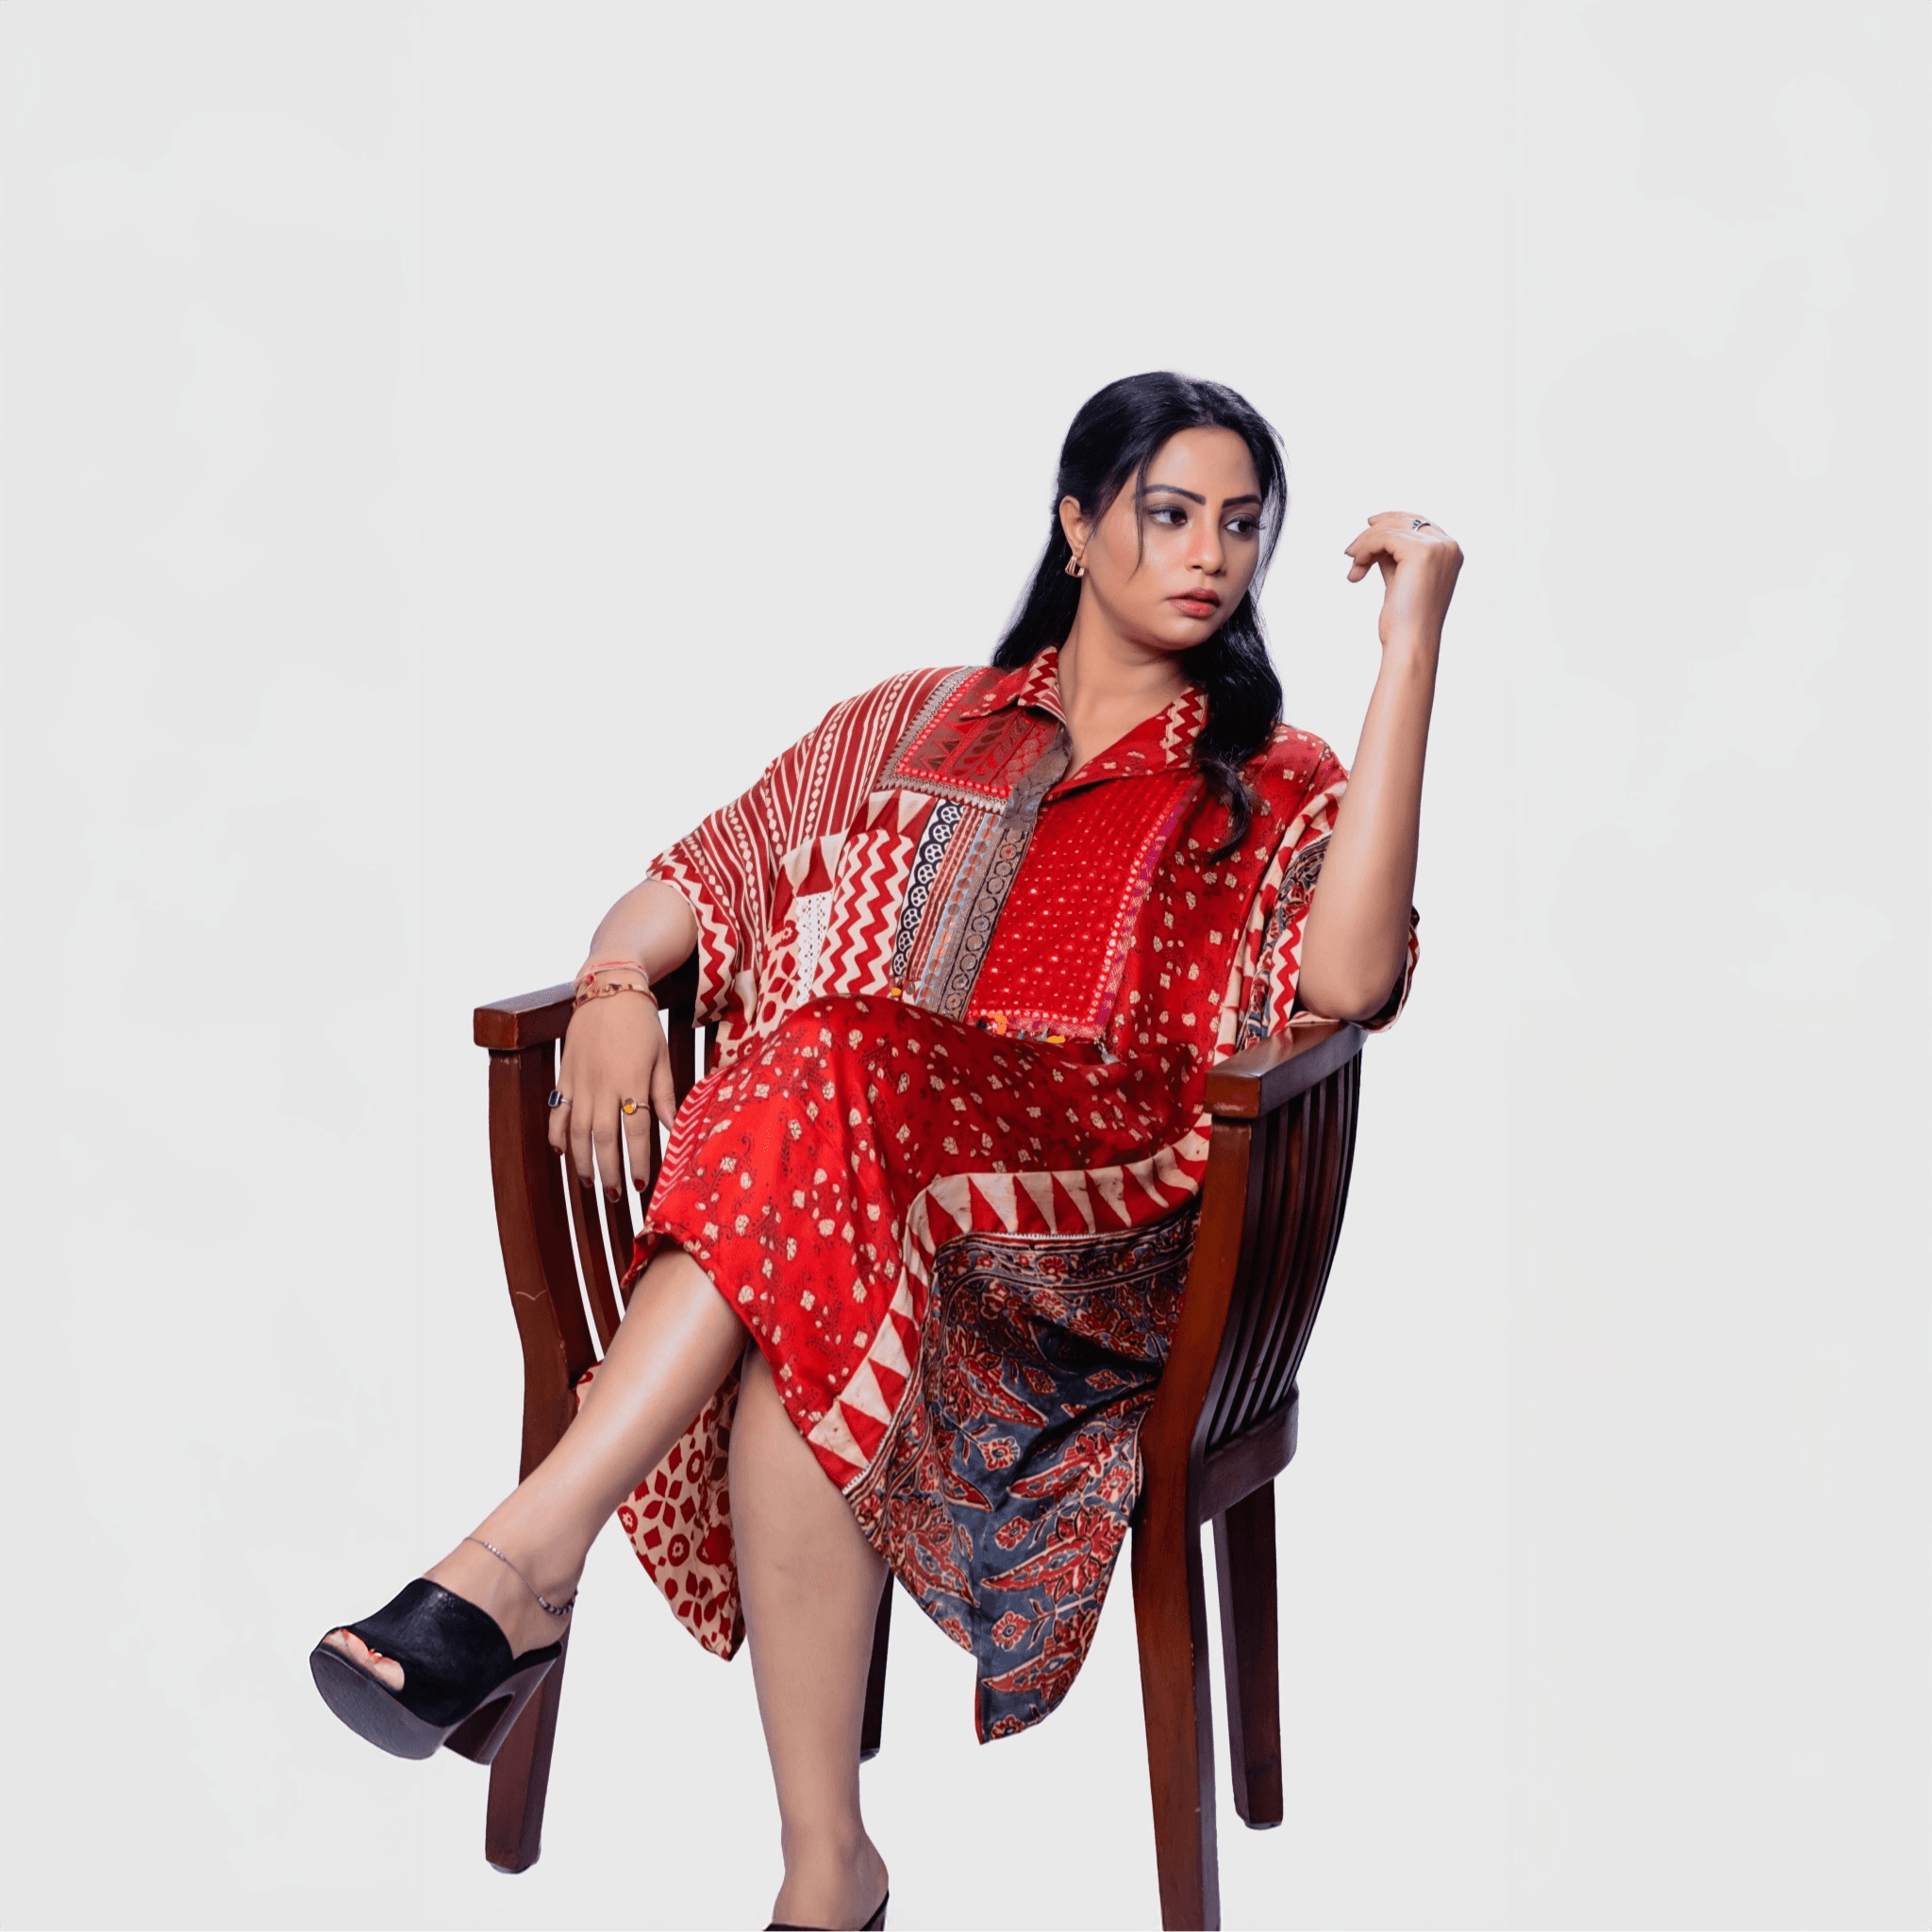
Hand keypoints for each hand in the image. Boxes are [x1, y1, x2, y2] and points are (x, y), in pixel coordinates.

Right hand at [548, 991, 677, 1198]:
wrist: (608, 989)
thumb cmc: (641, 1024)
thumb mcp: (661, 1056)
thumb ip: (665, 1094)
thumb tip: (673, 1128)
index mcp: (632, 1080)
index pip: (636, 1131)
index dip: (640, 1160)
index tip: (644, 1184)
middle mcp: (603, 1085)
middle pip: (604, 1138)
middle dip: (610, 1171)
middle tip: (617, 1195)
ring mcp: (580, 1082)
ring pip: (577, 1132)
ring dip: (583, 1161)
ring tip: (590, 1184)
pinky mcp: (564, 1077)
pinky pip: (557, 1113)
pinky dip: (557, 1135)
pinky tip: (563, 1153)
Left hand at [1344, 512, 1462, 651]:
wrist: (1411, 642)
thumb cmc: (1405, 619)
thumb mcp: (1402, 579)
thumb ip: (1395, 557)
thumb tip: (1374, 537)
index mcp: (1449, 553)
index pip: (1419, 523)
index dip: (1393, 521)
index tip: (1369, 524)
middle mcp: (1448, 546)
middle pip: (1404, 522)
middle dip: (1374, 533)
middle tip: (1352, 551)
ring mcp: (1437, 547)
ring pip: (1390, 529)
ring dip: (1365, 545)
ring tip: (1354, 567)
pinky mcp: (1421, 551)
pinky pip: (1383, 537)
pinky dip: (1365, 549)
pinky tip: (1357, 569)